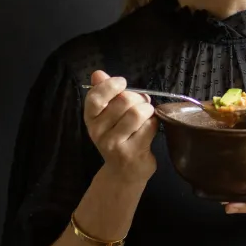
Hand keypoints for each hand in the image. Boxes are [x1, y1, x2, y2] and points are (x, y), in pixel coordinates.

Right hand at [83, 70, 157, 184]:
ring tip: (147, 116)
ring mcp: (115, 143)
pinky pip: (149, 127)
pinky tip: (149, 131)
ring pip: (138, 113)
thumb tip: (98, 73)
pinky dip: (154, 124)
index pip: (96, 97)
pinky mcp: (132, 152)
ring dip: (148, 111)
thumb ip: (105, 93)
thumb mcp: (107, 116)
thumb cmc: (118, 137)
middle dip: (139, 98)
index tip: (123, 83)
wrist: (123, 173)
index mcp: (91, 119)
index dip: (111, 85)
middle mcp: (99, 131)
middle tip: (142, 105)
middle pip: (124, 101)